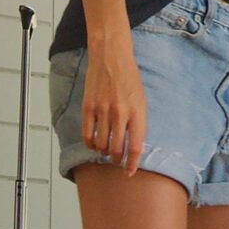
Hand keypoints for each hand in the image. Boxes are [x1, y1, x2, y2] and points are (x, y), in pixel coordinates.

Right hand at [82, 41, 146, 175]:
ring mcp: (103, 110)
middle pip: (117, 149)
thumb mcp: (141, 101)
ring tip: (105, 150)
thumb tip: (134, 147)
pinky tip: (93, 143)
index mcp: (137, 112)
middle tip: (116, 159)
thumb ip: (138, 123)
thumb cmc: (128, 78)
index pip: (135, 147)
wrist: (111, 57)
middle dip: (116, 159)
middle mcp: (120, 113)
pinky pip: (87, 134)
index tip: (129, 172)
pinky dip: (90, 143)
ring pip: (101, 144)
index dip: (132, 164)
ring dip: (103, 152)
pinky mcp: (88, 107)